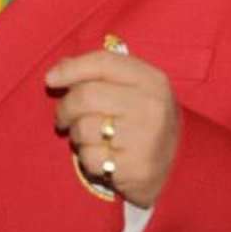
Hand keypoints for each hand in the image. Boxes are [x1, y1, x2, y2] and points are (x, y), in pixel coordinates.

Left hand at [46, 49, 181, 208]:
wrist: (180, 166)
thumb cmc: (145, 120)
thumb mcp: (135, 88)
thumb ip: (100, 72)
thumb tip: (59, 68)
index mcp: (151, 80)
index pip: (103, 63)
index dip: (71, 69)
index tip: (50, 79)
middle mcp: (150, 106)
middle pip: (86, 96)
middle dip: (65, 107)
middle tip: (62, 117)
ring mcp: (144, 138)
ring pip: (83, 129)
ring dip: (75, 134)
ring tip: (87, 137)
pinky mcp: (134, 168)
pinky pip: (89, 158)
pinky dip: (85, 158)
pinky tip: (100, 155)